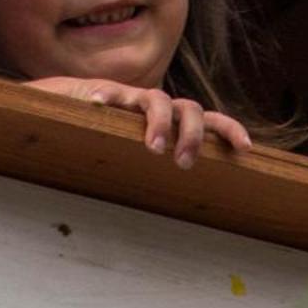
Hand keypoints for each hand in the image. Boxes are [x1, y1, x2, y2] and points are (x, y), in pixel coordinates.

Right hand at [25, 77, 251, 166]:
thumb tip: (183, 215)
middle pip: (189, 108)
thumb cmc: (101, 138)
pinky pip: (107, 93)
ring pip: (157, 100)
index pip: (207, 120)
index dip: (228, 129)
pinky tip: (97, 107)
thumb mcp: (132, 156)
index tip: (247, 148)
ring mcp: (129, 98)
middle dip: (194, 133)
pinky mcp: (100, 91)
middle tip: (183, 163)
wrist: (61, 107)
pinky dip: (104, 100)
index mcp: (168, 123)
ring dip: (161, 122)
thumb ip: (152, 173)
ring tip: (153, 147)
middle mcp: (153, 107)